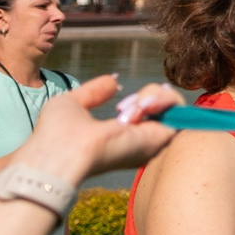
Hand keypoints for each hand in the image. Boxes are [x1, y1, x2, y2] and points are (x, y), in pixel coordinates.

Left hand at [16, 76, 185, 188]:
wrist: (61, 152)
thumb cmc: (56, 134)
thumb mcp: (72, 103)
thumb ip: (94, 92)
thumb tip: (115, 81)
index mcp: (122, 138)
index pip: (150, 114)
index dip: (142, 98)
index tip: (119, 102)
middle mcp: (141, 141)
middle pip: (165, 106)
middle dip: (150, 93)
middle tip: (125, 105)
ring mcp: (153, 141)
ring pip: (174, 104)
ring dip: (154, 94)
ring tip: (131, 107)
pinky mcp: (162, 138)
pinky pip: (178, 107)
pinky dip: (163, 98)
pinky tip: (141, 106)